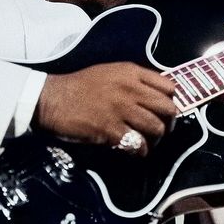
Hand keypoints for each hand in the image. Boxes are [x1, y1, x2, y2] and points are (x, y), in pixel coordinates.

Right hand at [34, 62, 177, 156]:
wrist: (53, 99)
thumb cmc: (80, 86)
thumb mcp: (110, 72)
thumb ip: (133, 80)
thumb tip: (153, 96)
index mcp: (131, 73)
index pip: (169, 87)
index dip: (170, 101)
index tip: (164, 111)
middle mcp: (130, 89)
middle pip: (167, 109)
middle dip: (168, 123)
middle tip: (161, 131)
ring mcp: (121, 109)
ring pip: (156, 128)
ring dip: (156, 139)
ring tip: (148, 143)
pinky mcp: (111, 129)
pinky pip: (138, 144)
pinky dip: (140, 151)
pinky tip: (134, 151)